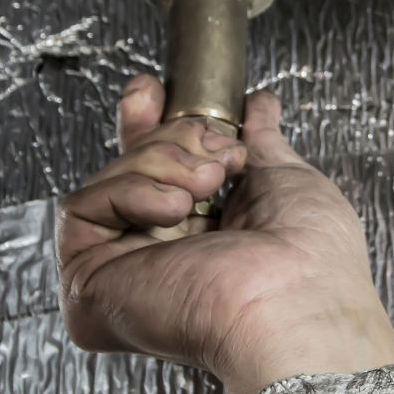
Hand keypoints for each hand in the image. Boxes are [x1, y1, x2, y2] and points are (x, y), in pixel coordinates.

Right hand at [56, 74, 393, 393]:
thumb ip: (261, 141)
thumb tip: (259, 105)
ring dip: (163, 162)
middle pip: (129, 165)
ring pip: (110, 177)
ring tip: (206, 187)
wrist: (297, 303)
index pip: (156, 171)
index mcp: (202, 237)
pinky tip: (173, 208)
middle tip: (212, 151)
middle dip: (166, 134)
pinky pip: (82, 207)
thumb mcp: (286, 179)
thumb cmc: (311, 261)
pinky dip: (129, 190)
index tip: (156, 90)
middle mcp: (159, 255)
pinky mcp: (90, 285)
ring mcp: (122, 271)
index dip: (150, 124)